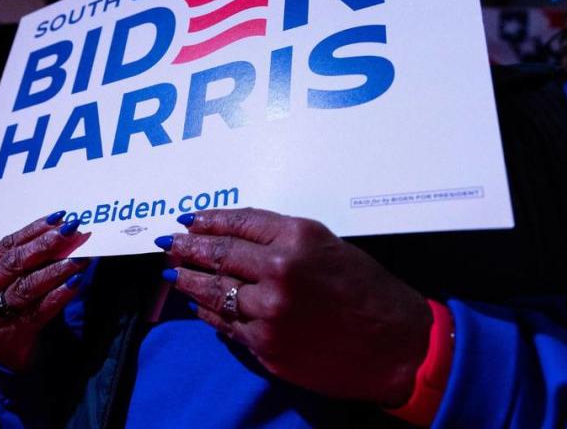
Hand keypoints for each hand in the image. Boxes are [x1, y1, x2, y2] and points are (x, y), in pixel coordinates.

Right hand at [0, 211, 89, 371]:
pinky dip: (59, 295)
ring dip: (56, 269)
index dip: (33, 230)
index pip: (6, 245)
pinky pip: (39, 311)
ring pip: (26, 286)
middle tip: (72, 232)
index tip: (59, 218)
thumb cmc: (12, 307)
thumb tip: (65, 230)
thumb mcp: (11, 281)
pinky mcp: (9, 335)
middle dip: (47, 245)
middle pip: (14, 262)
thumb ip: (29, 259)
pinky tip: (75, 283)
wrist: (7, 354)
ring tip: (79, 258)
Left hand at [158, 208, 431, 406]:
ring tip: (172, 272)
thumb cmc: (368, 291)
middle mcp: (279, 271)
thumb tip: (234, 236)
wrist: (398, 347)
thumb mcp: (328, 246)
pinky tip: (197, 304)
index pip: (238, 223)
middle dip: (187, 248)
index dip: (208, 220)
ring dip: (187, 280)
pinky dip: (208, 313)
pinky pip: (225, 324)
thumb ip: (281, 239)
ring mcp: (269, 311)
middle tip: (168, 243)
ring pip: (214, 291)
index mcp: (297, 238)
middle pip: (218, 255)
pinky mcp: (266, 345)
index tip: (188, 219)